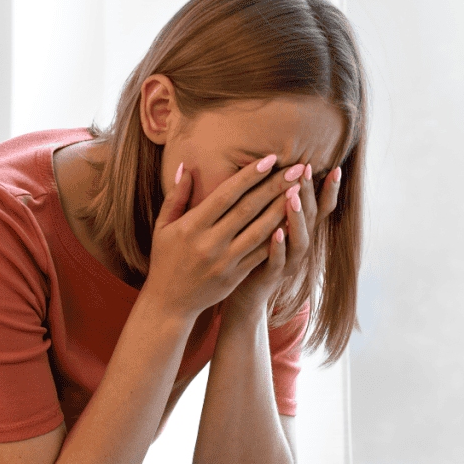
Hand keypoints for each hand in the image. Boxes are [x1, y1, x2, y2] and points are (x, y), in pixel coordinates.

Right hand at [144, 153, 305, 320]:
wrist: (168, 304)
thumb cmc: (165, 260)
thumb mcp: (163, 227)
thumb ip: (175, 197)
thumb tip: (187, 166)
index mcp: (191, 226)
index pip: (226, 194)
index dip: (250, 176)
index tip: (270, 159)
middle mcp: (209, 243)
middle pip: (248, 209)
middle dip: (275, 186)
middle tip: (296, 168)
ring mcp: (224, 262)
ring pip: (259, 231)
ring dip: (282, 209)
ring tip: (300, 190)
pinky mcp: (235, 277)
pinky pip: (261, 254)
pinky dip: (278, 237)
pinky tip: (293, 222)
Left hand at [220, 162, 341, 321]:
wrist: (244, 293)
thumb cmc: (254, 250)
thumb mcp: (269, 223)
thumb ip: (277, 201)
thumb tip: (280, 168)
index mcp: (301, 231)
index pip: (321, 208)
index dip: (330, 190)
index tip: (335, 168)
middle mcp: (300, 246)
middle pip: (311, 218)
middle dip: (309, 193)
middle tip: (305, 169)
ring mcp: (288, 263)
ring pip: (300, 240)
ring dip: (297, 218)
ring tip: (293, 196)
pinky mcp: (271, 277)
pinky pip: (278, 262)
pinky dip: (279, 247)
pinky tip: (276, 231)